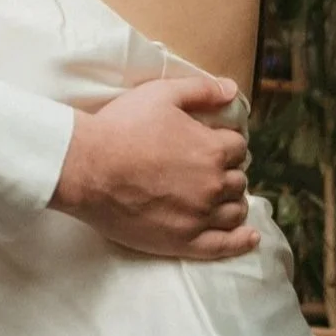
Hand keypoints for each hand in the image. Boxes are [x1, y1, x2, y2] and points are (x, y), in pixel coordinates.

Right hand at [51, 72, 257, 260]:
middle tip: (208, 170)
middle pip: (238, 180)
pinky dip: (240, 242)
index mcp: (212, 150)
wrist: (86, 168)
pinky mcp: (183, 242)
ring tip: (221, 198)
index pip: (238, 147)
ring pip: (235, 211)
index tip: (213, 144)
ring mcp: (199, 217)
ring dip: (232, 201)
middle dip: (227, 172)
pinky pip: (223, 246)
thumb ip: (200, 90)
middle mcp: (213, 185)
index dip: (226, 143)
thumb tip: (230, 89)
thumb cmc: (121, 127)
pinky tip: (248, 237)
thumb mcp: (161, 94)